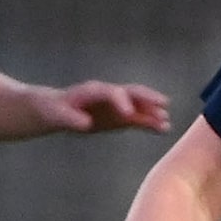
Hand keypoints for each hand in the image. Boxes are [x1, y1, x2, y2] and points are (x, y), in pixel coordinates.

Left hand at [39, 82, 169, 134]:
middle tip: (162, 104)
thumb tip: (85, 123)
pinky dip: (151, 123)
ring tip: (166, 123)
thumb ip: (70, 118)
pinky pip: (139, 118)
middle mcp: (109, 95)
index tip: (128, 114)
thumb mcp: (56, 114)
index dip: (121, 101)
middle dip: (146, 98)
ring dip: (153, 113)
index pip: (111, 92)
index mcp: (93, 91)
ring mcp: (117, 106)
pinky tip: (163, 129)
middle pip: (131, 93)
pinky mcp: (121, 117)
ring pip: (139, 106)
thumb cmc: (54, 110)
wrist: (56, 110)